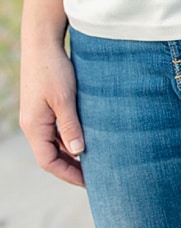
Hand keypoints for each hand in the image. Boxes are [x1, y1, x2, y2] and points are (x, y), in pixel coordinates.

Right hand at [19, 41, 85, 186]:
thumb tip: (79, 152)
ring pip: (56, 144)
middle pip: (51, 156)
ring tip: (98, 162)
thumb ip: (71, 126)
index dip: (68, 174)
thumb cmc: (54, 69)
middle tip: (98, 177)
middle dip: (73, 168)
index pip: (48, 162)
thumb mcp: (64, 99)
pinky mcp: (46, 108)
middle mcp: (34, 125)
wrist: (43, 44)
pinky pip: (59, 131)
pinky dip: (73, 138)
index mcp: (34, 127)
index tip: (90, 183)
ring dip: (74, 153)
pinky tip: (91, 140)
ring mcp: (39, 117)